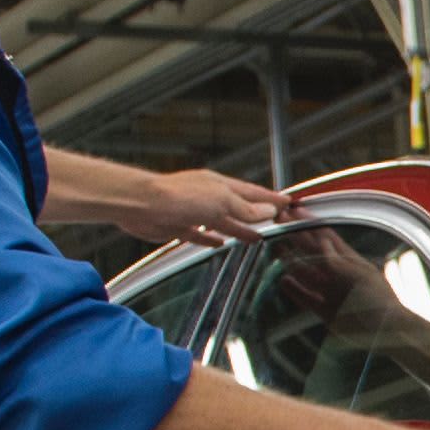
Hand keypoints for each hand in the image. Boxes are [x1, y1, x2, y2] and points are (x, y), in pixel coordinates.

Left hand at [119, 169, 281, 246]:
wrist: (142, 205)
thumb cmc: (178, 196)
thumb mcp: (221, 201)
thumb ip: (245, 209)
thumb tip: (267, 211)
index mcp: (220, 186)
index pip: (253, 193)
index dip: (271, 199)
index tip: (287, 202)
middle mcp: (208, 196)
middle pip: (239, 207)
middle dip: (257, 215)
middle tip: (275, 221)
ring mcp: (194, 211)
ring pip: (223, 222)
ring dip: (239, 229)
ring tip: (254, 237)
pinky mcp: (179, 226)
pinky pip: (201, 235)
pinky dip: (212, 239)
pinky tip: (218, 243)